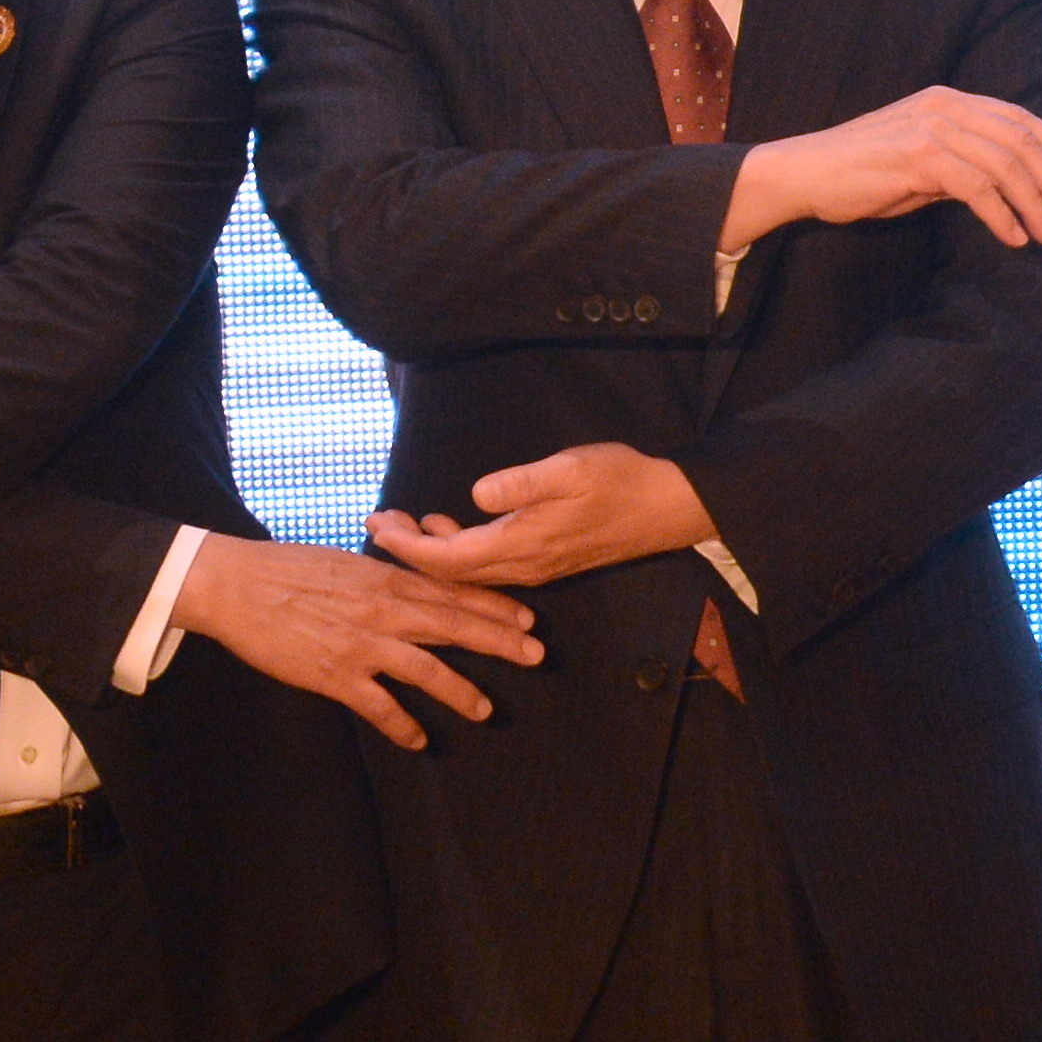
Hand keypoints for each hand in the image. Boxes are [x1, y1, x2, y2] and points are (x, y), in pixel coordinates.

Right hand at [170, 537, 542, 750]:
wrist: (239, 586)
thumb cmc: (291, 568)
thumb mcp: (350, 561)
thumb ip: (387, 576)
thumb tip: (415, 581)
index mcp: (389, 580)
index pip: (455, 594)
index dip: (495, 607)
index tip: (528, 619)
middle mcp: (385, 611)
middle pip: (456, 627)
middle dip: (501, 642)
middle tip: (536, 656)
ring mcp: (363, 645)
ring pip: (428, 671)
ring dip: (461, 692)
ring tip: (486, 711)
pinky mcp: (336, 675)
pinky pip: (379, 706)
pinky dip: (401, 726)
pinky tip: (418, 741)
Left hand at [369, 443, 718, 589]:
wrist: (668, 508)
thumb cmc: (620, 481)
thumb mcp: (569, 470)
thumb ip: (520, 483)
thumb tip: (475, 494)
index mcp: (520, 545)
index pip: (445, 558)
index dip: (405, 546)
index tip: (373, 524)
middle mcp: (522, 566)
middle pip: (448, 572)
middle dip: (407, 549)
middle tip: (376, 520)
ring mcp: (534, 567)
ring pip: (466, 571)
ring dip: (431, 549)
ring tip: (403, 520)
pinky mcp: (544, 561)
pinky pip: (487, 566)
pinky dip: (458, 549)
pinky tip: (451, 523)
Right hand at [723, 85, 1041, 251]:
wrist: (805, 173)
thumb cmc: (862, 172)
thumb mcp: (922, 162)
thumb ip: (963, 165)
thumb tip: (1007, 187)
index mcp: (949, 100)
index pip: (1016, 116)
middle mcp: (946, 106)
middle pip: (1020, 139)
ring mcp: (933, 128)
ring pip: (1006, 164)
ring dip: (1035, 204)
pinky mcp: (920, 156)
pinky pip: (978, 188)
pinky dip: (1003, 215)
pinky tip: (1014, 237)